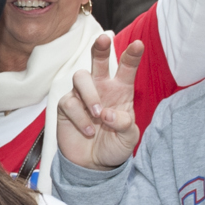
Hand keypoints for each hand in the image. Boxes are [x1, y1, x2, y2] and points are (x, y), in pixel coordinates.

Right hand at [55, 34, 142, 170]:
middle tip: (104, 39)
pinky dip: (80, 117)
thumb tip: (107, 113)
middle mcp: (101, 87)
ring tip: (99, 115)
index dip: (132, 55)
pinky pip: (69, 102)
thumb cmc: (114, 146)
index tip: (138, 44)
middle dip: (100, 48)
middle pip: (98, 60)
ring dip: (90, 95)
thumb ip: (124, 124)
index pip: (127, 68)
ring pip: (80, 77)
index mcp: (120, 90)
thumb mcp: (128, 138)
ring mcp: (82, 95)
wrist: (93, 165)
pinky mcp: (66, 106)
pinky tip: (88, 131)